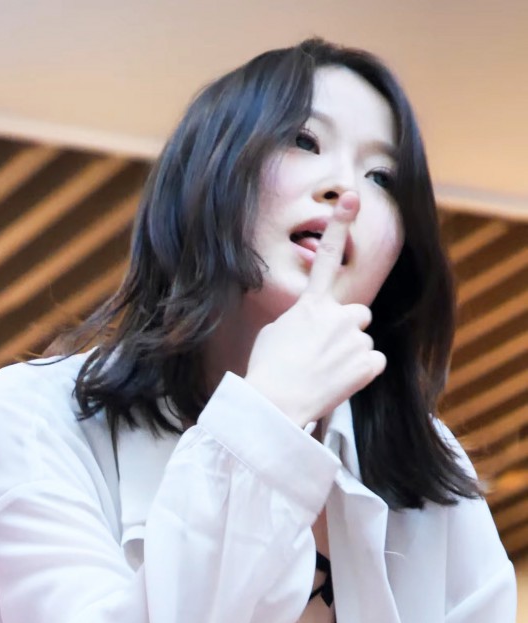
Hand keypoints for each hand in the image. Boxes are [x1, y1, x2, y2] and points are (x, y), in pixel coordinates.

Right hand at [244, 191, 386, 426]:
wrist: (276, 405)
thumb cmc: (267, 372)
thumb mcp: (273, 335)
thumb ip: (300, 321)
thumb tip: (312, 327)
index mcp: (311, 306)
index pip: (327, 257)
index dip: (339, 225)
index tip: (351, 198)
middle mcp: (338, 315)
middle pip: (358, 314)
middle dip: (348, 329)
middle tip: (326, 353)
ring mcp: (355, 339)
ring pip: (362, 342)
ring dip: (350, 356)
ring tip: (325, 375)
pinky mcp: (368, 364)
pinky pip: (374, 363)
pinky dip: (361, 374)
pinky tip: (339, 384)